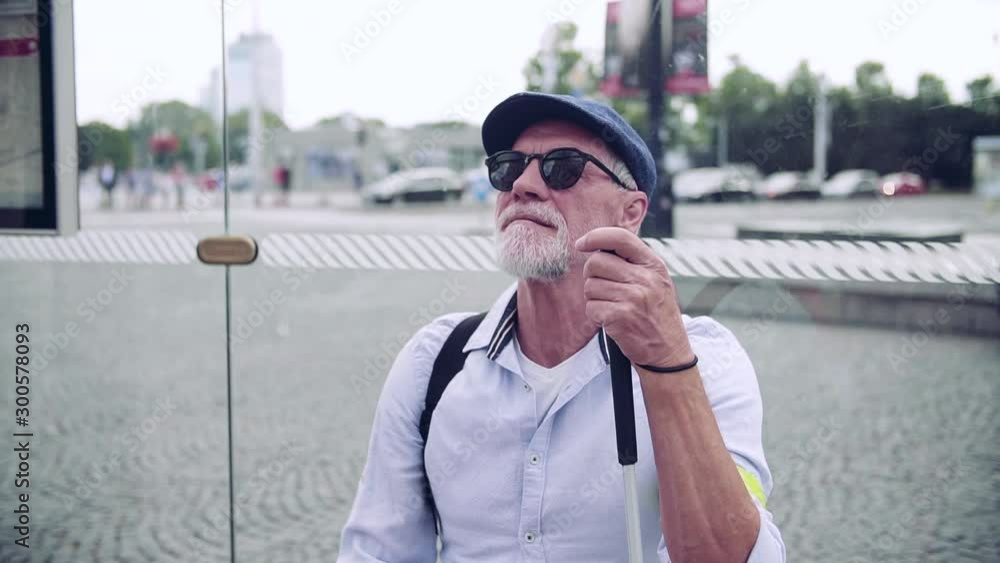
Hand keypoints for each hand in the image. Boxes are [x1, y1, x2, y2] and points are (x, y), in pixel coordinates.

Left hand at [575, 227, 692, 367]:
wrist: (668, 351)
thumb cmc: (657, 313)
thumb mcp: (656, 280)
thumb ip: (633, 261)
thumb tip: (597, 246)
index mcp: (653, 264)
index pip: (620, 237)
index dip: (595, 237)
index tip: (581, 243)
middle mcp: (645, 278)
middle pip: (596, 262)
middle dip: (591, 274)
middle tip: (603, 287)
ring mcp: (633, 297)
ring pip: (590, 286)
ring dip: (594, 297)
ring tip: (612, 306)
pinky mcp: (620, 317)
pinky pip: (591, 307)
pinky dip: (595, 315)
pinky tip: (610, 320)